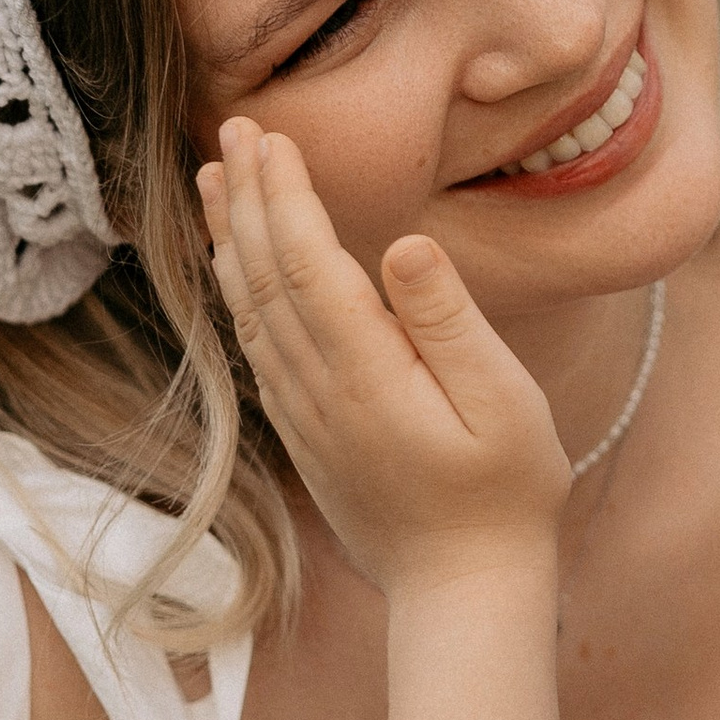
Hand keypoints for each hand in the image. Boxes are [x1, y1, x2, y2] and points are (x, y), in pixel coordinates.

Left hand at [199, 119, 569, 590]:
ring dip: (230, 236)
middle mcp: (318, 389)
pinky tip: (235, 264)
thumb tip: (404, 243)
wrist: (462, 590)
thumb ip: (448, 322)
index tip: (266, 135)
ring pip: (250, 308)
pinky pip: (256, 344)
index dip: (281, 194)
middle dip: (246, 196)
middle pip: (264, 275)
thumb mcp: (503, 402)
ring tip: (214, 176)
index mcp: (365, 372)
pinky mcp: (304, 430)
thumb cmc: (504, 493)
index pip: (306, 262)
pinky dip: (238, 290)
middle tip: (232, 128)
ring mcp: (304, 413)